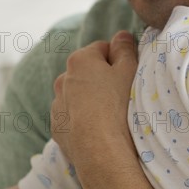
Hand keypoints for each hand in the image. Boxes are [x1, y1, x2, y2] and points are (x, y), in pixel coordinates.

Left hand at [51, 31, 138, 186]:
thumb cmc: (119, 105)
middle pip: (90, 71)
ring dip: (94, 98)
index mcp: (80, 59)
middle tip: (124, 93)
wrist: (102, 152)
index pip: (103, 48)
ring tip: (113, 114)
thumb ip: (125, 48)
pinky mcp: (58, 128)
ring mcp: (57, 105)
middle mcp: (63, 78)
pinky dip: (85, 118)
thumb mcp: (130, 70)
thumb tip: (121, 36)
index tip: (130, 74)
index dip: (119, 59)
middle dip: (105, 78)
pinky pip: (74, 116)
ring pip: (81, 95)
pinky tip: (101, 128)